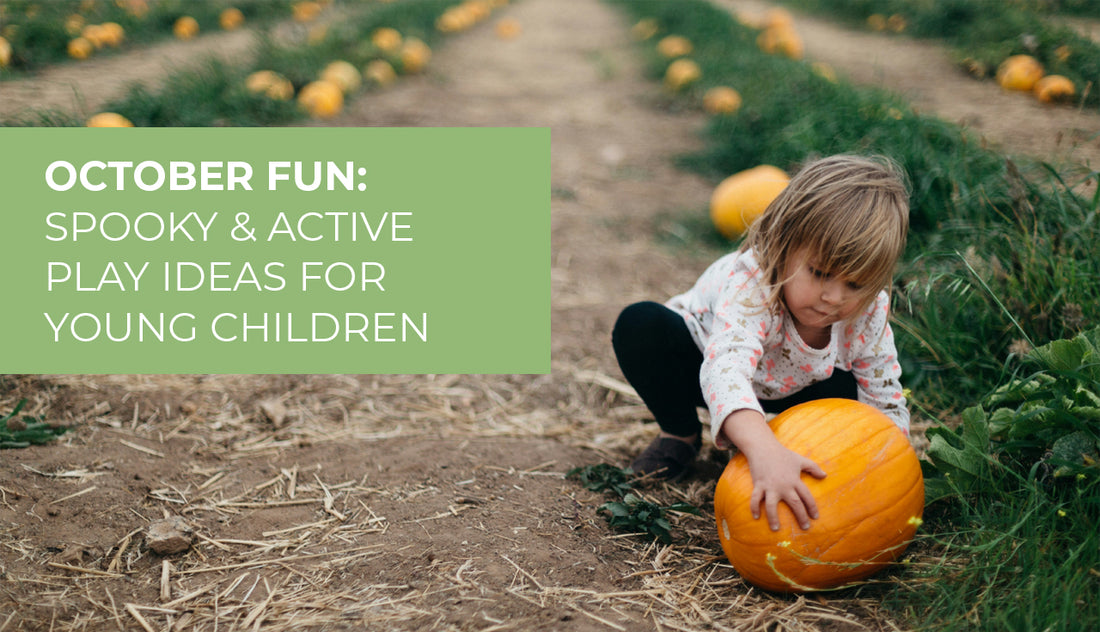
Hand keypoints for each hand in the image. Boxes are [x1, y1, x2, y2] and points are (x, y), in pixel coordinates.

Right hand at [718, 409, 826, 531]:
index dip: (812, 508)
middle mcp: (784, 485)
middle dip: (801, 517)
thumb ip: (813, 468)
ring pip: (772, 506)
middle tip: (805, 527)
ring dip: (774, 518)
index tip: (815, 517)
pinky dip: (754, 508)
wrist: (763, 447)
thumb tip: (825, 475)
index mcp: (795, 480)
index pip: (807, 497)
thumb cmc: (783, 454)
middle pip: (795, 504)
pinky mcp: (759, 485)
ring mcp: (770, 486)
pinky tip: (756, 517)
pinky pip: (755, 499)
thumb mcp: (800, 460)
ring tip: (776, 529)